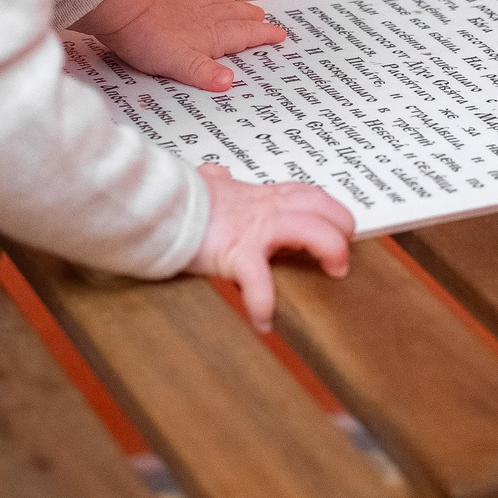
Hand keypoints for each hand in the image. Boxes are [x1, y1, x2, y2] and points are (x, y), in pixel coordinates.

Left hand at [76, 0, 284, 91]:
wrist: (122, 13)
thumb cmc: (148, 39)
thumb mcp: (179, 64)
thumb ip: (204, 73)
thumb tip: (229, 83)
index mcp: (209, 36)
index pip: (243, 35)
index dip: (262, 35)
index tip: (279, 33)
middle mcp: (201, 20)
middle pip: (233, 16)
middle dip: (251, 18)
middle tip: (264, 17)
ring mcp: (185, 11)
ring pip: (217, 5)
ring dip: (232, 6)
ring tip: (240, 5)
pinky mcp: (168, 5)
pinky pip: (196, 0)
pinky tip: (201, 1)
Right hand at [188, 165, 353, 330]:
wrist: (155, 206)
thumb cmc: (178, 200)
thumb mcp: (204, 185)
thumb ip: (215, 181)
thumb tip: (216, 175)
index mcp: (260, 197)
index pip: (308, 196)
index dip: (331, 212)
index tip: (339, 229)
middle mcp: (264, 209)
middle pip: (321, 208)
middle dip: (342, 230)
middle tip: (341, 257)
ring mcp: (253, 229)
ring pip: (309, 230)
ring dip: (330, 251)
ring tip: (332, 275)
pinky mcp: (235, 252)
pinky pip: (259, 280)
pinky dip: (264, 303)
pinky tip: (264, 323)